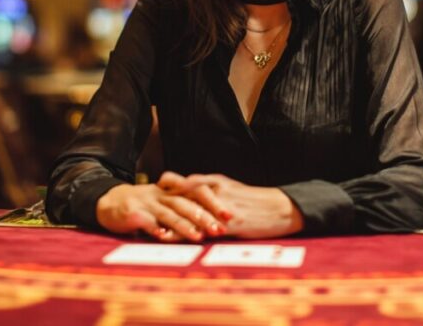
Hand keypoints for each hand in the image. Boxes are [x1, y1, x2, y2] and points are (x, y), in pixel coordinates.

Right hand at [96, 183, 225, 241]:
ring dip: (184, 225)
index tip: (231, 216)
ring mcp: (148, 203)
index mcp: (174, 191)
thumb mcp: (167, 202)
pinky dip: (154, 228)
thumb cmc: (145, 206)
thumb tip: (216, 220)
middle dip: (204, 216)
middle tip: (219, 229)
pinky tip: (163, 236)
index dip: (215, 202)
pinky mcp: (133, 212)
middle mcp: (163, 194)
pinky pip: (146, 220)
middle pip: (186, 202)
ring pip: (169, 213)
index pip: (198, 192)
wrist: (110, 202)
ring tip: (198, 236)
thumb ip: (187, 208)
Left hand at [158, 172, 303, 238]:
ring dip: (170, 221)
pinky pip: (203, 228)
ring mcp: (220, 205)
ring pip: (188, 211)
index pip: (182, 181)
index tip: (148, 195)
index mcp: (214, 182)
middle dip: (160, 204)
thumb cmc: (257, 202)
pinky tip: (176, 241)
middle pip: (179, 194)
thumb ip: (212, 192)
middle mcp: (214, 190)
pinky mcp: (228, 221)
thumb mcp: (232, 190)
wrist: (281, 208)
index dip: (165, 188)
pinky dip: (187, 234)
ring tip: (153, 230)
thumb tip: (195, 196)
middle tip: (141, 212)